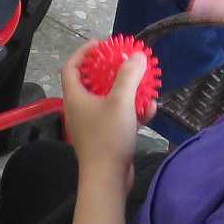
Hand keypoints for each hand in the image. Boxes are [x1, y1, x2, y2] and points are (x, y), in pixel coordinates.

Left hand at [60, 43, 146, 180]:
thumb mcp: (121, 102)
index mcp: (75, 97)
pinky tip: (151, 109)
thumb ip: (129, 76)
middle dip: (112, 70)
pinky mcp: (105, 138)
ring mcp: (92, 124)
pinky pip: (118, 117)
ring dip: (127, 91)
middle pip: (93, 82)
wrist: (108, 179)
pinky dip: (132, 112)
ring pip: (109, 100)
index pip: (72, 66)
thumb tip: (137, 55)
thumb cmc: (108, 137)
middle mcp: (80, 109)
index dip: (84, 52)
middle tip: (127, 62)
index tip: (103, 44)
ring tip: (144, 83)